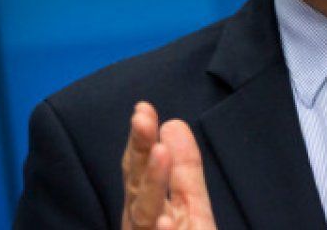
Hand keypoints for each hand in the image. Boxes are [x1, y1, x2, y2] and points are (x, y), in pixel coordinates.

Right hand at [122, 102, 217, 229]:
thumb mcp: (189, 203)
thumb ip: (183, 168)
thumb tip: (173, 123)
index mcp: (146, 206)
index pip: (140, 167)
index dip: (142, 139)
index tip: (143, 108)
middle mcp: (141, 223)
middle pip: (137, 184)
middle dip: (140, 151)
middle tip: (142, 119)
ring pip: (144, 213)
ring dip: (152, 181)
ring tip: (160, 152)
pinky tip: (166, 220)